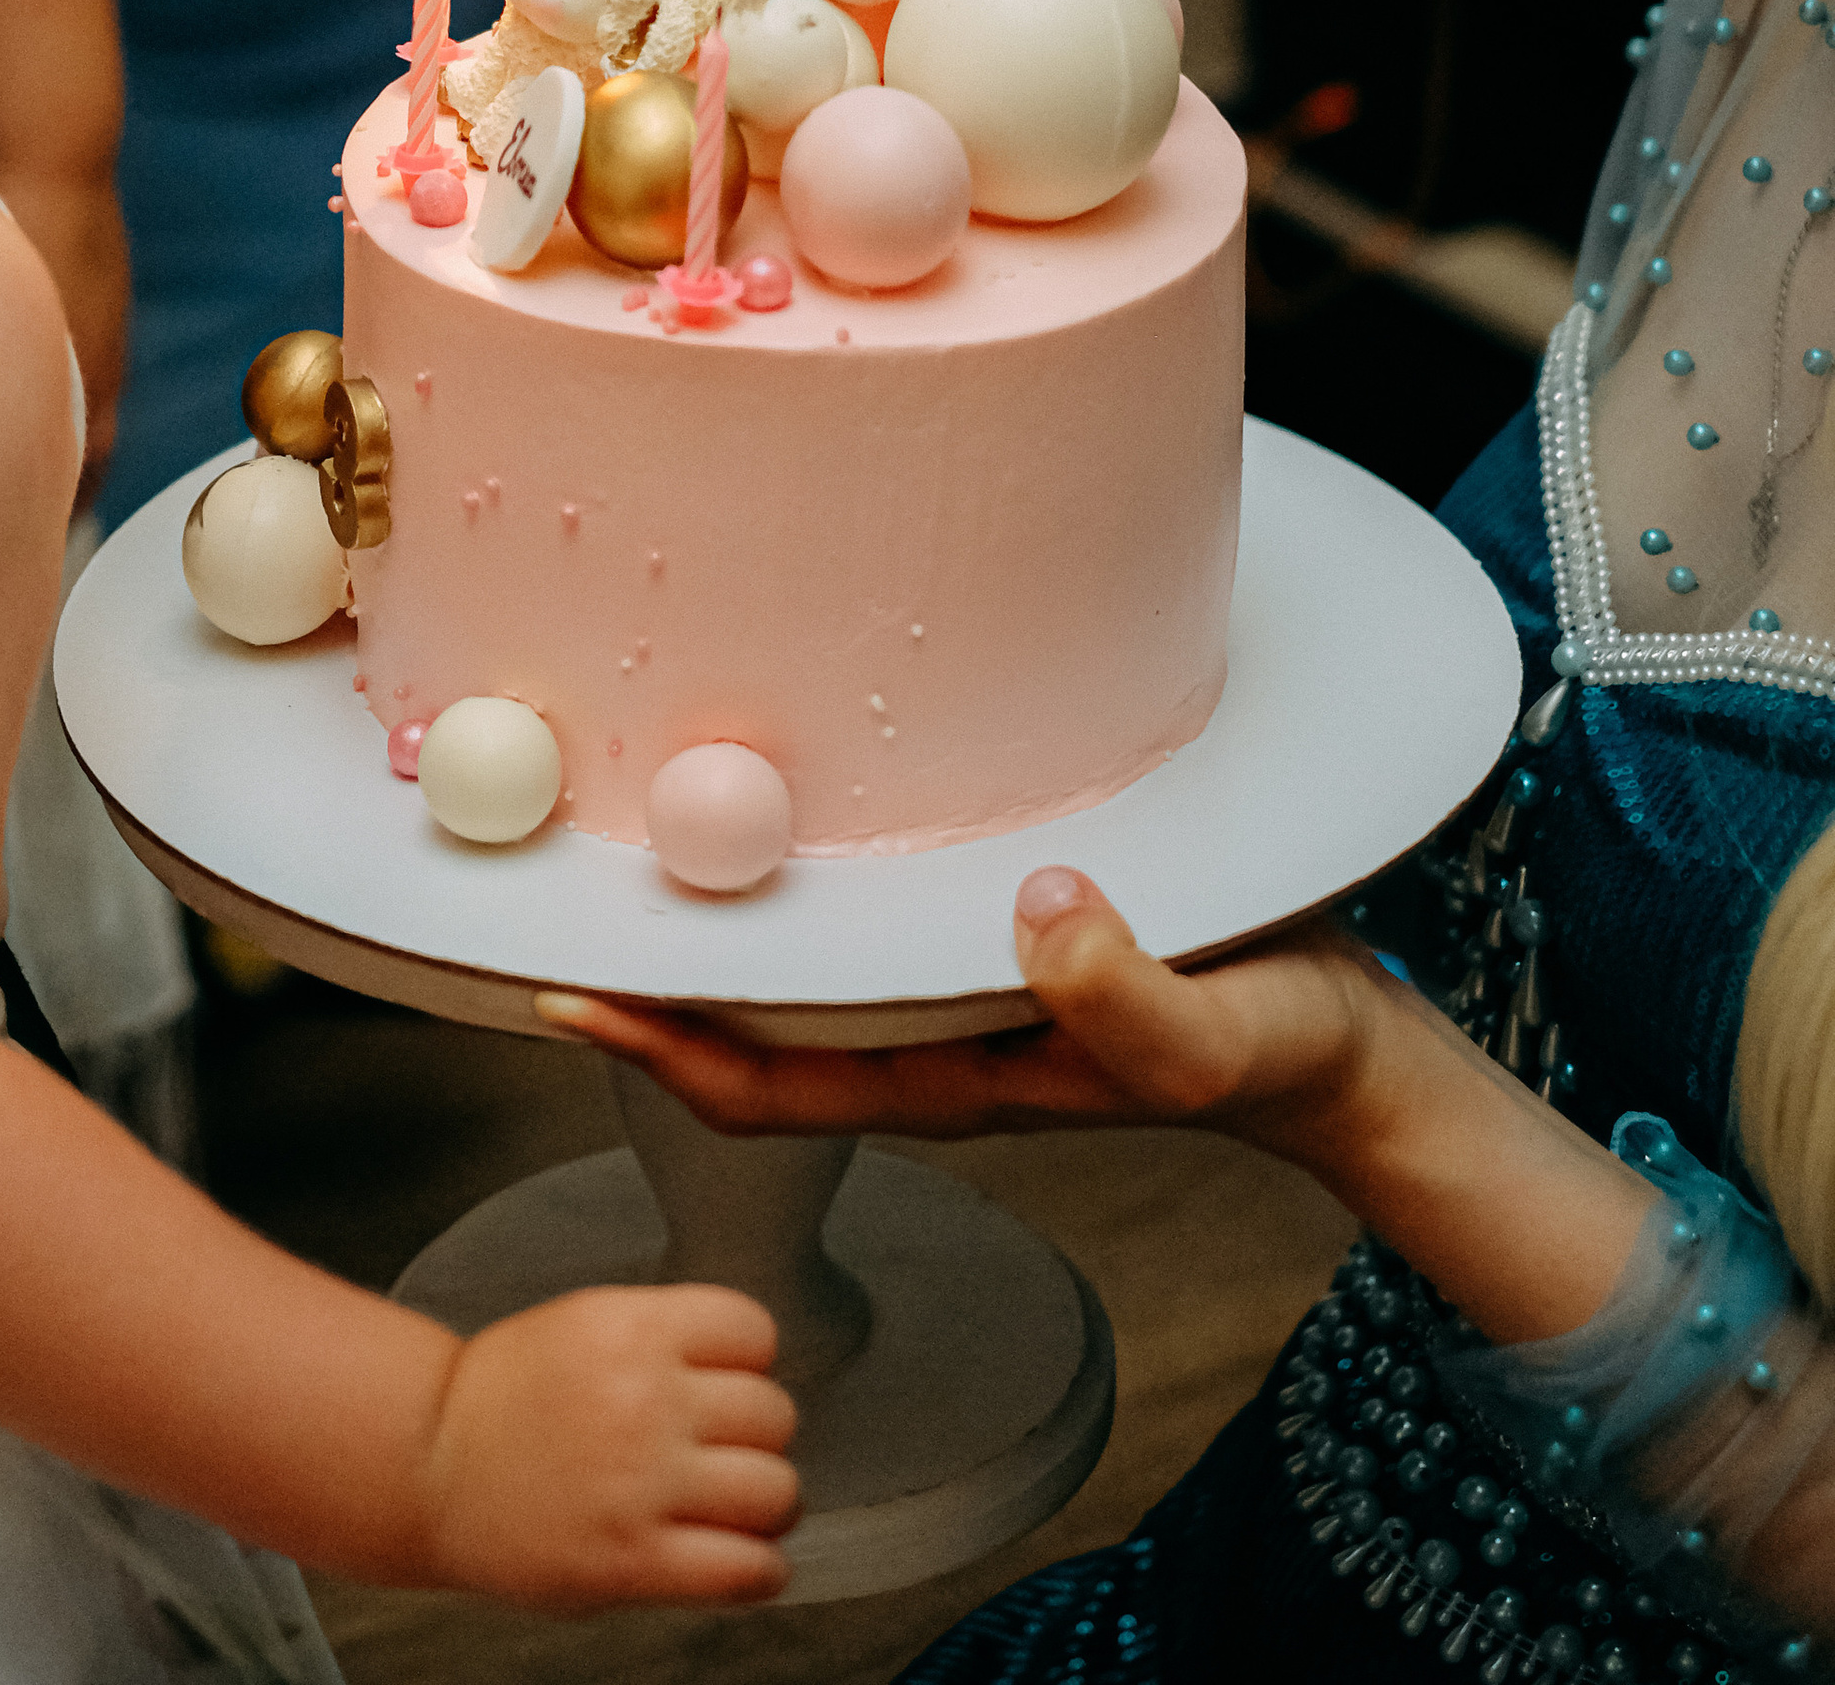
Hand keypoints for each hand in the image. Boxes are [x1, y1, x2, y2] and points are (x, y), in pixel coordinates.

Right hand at [417, 1284, 795, 1609]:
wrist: (427, 1464)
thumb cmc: (502, 1400)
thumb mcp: (584, 1325)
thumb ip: (664, 1341)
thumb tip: (748, 1374)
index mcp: (631, 1328)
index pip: (753, 1332)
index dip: (749, 1362)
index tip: (733, 1384)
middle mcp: (645, 1399)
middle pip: (772, 1412)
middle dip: (758, 1436)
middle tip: (729, 1454)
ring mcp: (642, 1483)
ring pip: (774, 1489)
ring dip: (767, 1504)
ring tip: (741, 1510)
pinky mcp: (634, 1560)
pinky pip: (746, 1568)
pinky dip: (761, 1571)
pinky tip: (744, 1563)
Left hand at [543, 868, 1391, 1180]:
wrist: (1342, 1042)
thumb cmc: (1278, 1046)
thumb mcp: (1212, 1031)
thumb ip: (1127, 994)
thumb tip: (1034, 914)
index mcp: (954, 1076)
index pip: (769, 1084)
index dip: (660, 1051)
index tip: (562, 994)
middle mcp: (933, 1036)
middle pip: (754, 1022)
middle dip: (653, 974)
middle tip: (547, 890)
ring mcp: (961, 990)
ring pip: (804, 964)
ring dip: (718, 920)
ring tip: (626, 834)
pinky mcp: (999, 934)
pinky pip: (869, 910)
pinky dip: (805, 872)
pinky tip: (782, 806)